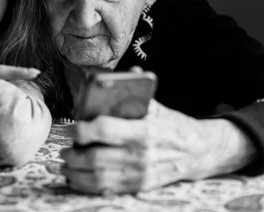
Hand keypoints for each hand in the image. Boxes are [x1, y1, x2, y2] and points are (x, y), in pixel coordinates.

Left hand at [61, 99, 247, 194]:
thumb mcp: (157, 106)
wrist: (199, 151)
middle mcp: (141, 154)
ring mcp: (140, 174)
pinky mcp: (140, 186)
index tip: (70, 130)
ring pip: (99, 178)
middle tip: (64, 150)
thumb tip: (129, 73)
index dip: (83, 130)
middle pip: (97, 158)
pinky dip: (88, 186)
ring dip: (77, 173)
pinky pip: (108, 190)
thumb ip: (137, 92)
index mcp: (143, 130)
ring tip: (66, 165)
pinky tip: (77, 179)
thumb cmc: (171, 125)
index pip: (105, 130)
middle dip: (74, 155)